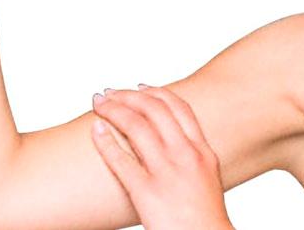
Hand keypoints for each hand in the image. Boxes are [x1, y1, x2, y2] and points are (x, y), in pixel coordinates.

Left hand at [90, 85, 234, 229]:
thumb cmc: (204, 217)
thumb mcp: (207, 176)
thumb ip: (192, 155)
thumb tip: (171, 139)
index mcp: (202, 151)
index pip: (179, 108)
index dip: (156, 92)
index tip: (139, 87)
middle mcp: (185, 156)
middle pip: (154, 110)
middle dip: (128, 96)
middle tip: (110, 93)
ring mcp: (166, 173)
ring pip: (136, 127)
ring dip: (114, 110)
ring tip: (99, 104)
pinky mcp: (147, 192)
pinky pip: (121, 160)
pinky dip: (105, 141)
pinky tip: (96, 131)